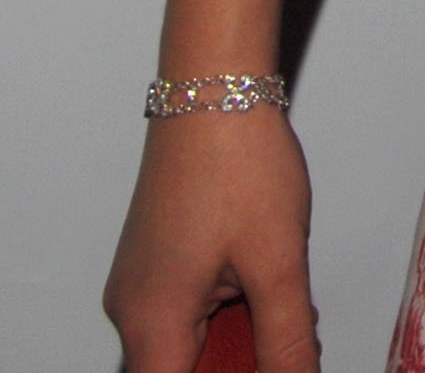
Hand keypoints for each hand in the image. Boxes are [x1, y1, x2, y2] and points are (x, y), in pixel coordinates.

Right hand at [105, 109, 317, 372]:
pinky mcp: (156, 258)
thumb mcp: (278, 263)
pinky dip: (227, 309)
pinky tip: (266, 285)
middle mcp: (133, 311)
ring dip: (237, 335)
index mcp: (152, 325)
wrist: (216, 83)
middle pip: (182, 370)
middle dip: (238, 360)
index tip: (269, 364)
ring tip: (284, 304)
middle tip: (288, 337)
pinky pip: (185, 309)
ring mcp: (141, 283)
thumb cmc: (239, 162)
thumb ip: (288, 340)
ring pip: (187, 341)